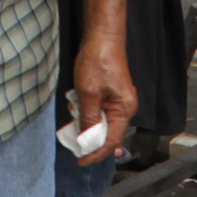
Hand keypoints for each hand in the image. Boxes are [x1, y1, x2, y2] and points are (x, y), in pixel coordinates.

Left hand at [67, 28, 134, 163]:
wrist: (103, 36)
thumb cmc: (99, 61)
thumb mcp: (88, 94)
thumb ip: (88, 120)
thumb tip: (86, 141)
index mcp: (124, 110)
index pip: (112, 142)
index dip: (96, 154)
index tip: (81, 160)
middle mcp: (125, 108)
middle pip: (108, 134)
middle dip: (88, 136)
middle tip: (71, 135)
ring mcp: (118, 101)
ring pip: (101, 122)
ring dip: (85, 121)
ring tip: (74, 109)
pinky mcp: (111, 94)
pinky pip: (99, 111)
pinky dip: (86, 111)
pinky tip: (77, 101)